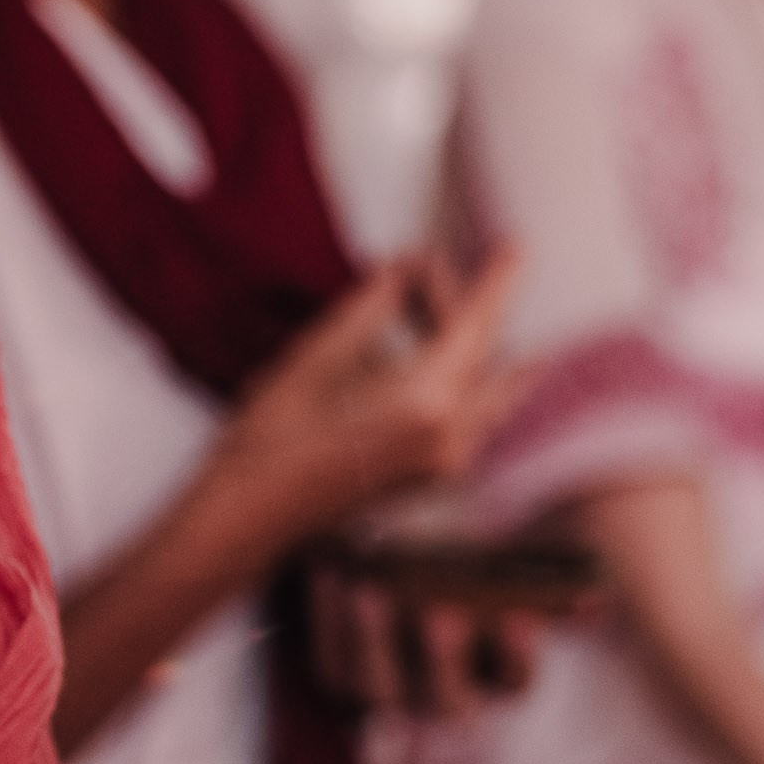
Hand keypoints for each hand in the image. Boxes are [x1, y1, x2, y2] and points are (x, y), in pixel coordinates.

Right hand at [209, 251, 527, 563]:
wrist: (251, 516)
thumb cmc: (271, 438)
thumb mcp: (317, 356)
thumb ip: (370, 308)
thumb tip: (399, 271)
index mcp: (424, 402)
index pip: (477, 326)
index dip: (495, 281)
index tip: (513, 247)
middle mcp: (450, 437)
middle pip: (484, 355)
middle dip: (461, 308)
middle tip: (420, 272)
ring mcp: (446, 464)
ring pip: (484, 388)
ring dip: (465, 344)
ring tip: (421, 307)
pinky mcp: (433, 479)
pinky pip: (471, 417)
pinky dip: (459, 378)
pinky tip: (420, 352)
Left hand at [309, 570, 540, 718]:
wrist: (404, 571)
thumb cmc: (467, 564)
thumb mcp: (503, 560)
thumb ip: (535, 563)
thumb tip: (579, 561)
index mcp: (496, 674)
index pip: (514, 679)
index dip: (517, 654)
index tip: (519, 617)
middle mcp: (444, 698)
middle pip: (446, 699)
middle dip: (442, 659)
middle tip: (441, 614)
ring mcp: (390, 695)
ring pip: (378, 689)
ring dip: (371, 642)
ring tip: (368, 590)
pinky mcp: (341, 679)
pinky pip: (331, 663)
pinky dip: (327, 621)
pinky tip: (328, 571)